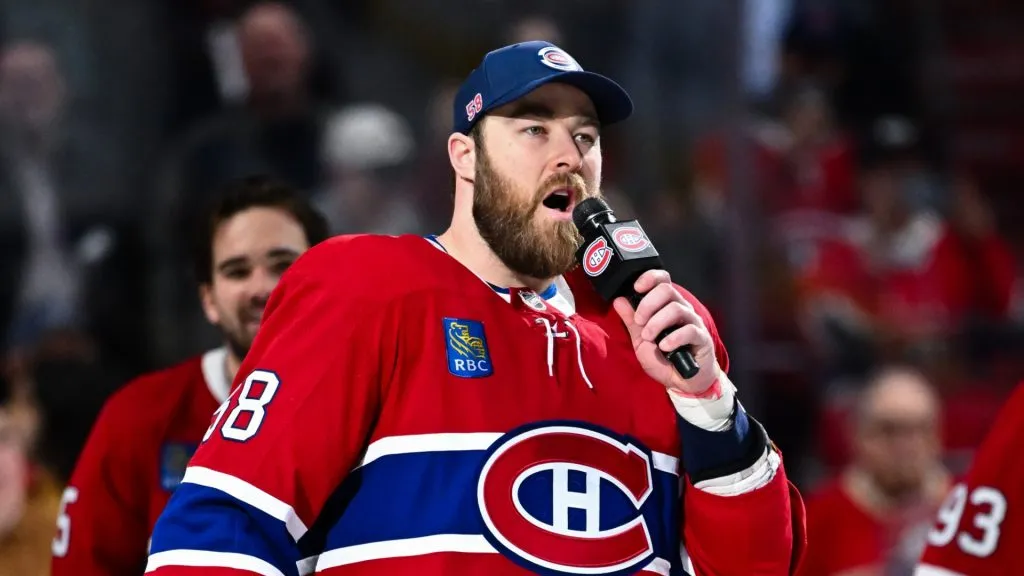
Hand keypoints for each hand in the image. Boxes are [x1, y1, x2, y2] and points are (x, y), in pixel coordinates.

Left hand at [612, 270, 719, 396]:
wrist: (681, 382)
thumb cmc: (663, 359)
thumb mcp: (640, 340)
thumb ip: (631, 321)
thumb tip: (619, 300)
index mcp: (666, 305)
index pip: (662, 280)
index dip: (650, 278)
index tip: (636, 288)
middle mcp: (681, 309)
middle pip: (667, 290)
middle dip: (648, 304)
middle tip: (639, 321)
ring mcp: (693, 322)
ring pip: (676, 309)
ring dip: (657, 322)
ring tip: (649, 338)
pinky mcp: (702, 338)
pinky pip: (689, 330)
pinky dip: (673, 338)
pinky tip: (664, 347)